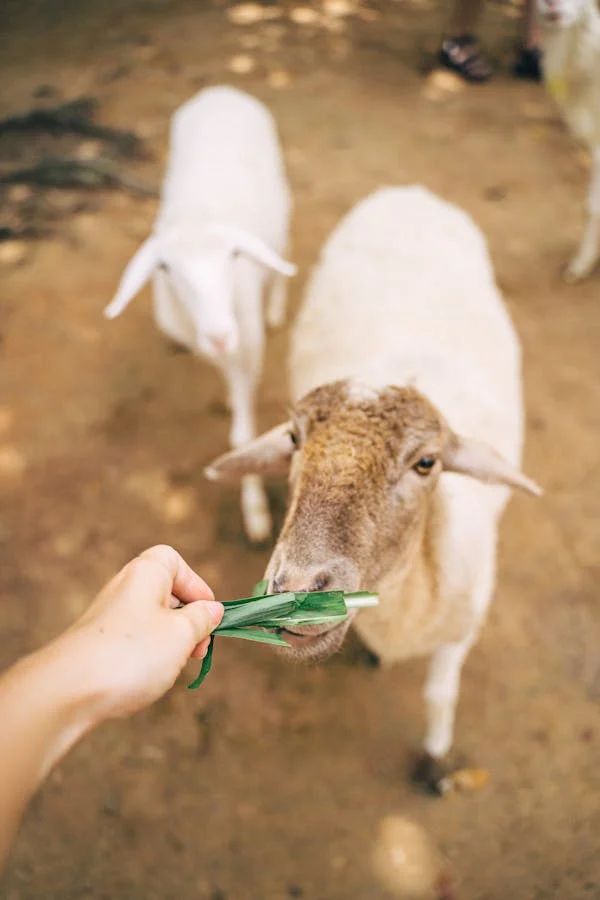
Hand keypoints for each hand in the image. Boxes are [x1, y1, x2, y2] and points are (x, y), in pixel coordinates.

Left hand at [47, 545, 223, 725]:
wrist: (68, 690)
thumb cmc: (132, 654)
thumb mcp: (182, 634)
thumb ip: (202, 619)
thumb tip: (212, 609)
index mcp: (146, 573)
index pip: (174, 561)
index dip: (196, 584)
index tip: (208, 613)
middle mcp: (125, 588)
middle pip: (166, 593)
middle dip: (189, 620)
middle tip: (200, 649)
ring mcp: (109, 617)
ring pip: (152, 621)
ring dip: (172, 641)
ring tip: (177, 667)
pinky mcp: (99, 643)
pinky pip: (135, 640)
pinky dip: (150, 655)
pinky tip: (151, 678)